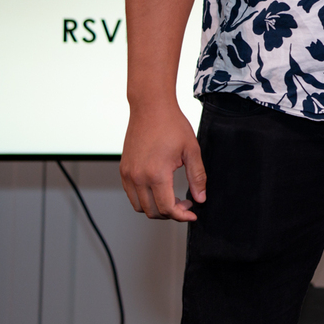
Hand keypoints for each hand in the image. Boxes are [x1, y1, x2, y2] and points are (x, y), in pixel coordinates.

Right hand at [119, 102, 205, 221]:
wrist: (150, 108)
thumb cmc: (172, 125)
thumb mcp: (191, 150)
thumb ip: (197, 177)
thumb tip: (201, 198)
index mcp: (156, 174)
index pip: (167, 208)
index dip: (181, 216)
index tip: (193, 213)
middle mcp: (138, 178)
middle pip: (152, 212)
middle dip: (171, 214)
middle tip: (186, 204)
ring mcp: (128, 174)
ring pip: (139, 206)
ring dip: (156, 208)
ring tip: (173, 198)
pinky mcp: (123, 170)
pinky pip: (131, 195)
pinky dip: (144, 199)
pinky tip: (160, 189)